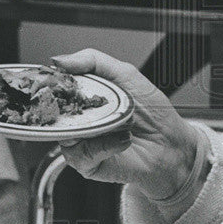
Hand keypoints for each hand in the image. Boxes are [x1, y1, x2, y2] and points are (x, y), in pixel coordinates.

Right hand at [52, 49, 202, 206]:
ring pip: (63, 134)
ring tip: (116, 121)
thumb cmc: (152, 111)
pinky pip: (81, 154)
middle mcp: (78, 120)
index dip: (51, 82)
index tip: (55, 77)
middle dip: (64, 105)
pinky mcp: (86, 164)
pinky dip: (103, 145)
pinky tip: (122, 139)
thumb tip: (60, 60)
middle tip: (86, 100)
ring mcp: (80, 143)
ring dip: (91, 126)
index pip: (54, 88)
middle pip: (51, 112)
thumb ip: (93, 61)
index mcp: (83, 96)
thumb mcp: (125, 74)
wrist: (171, 143)